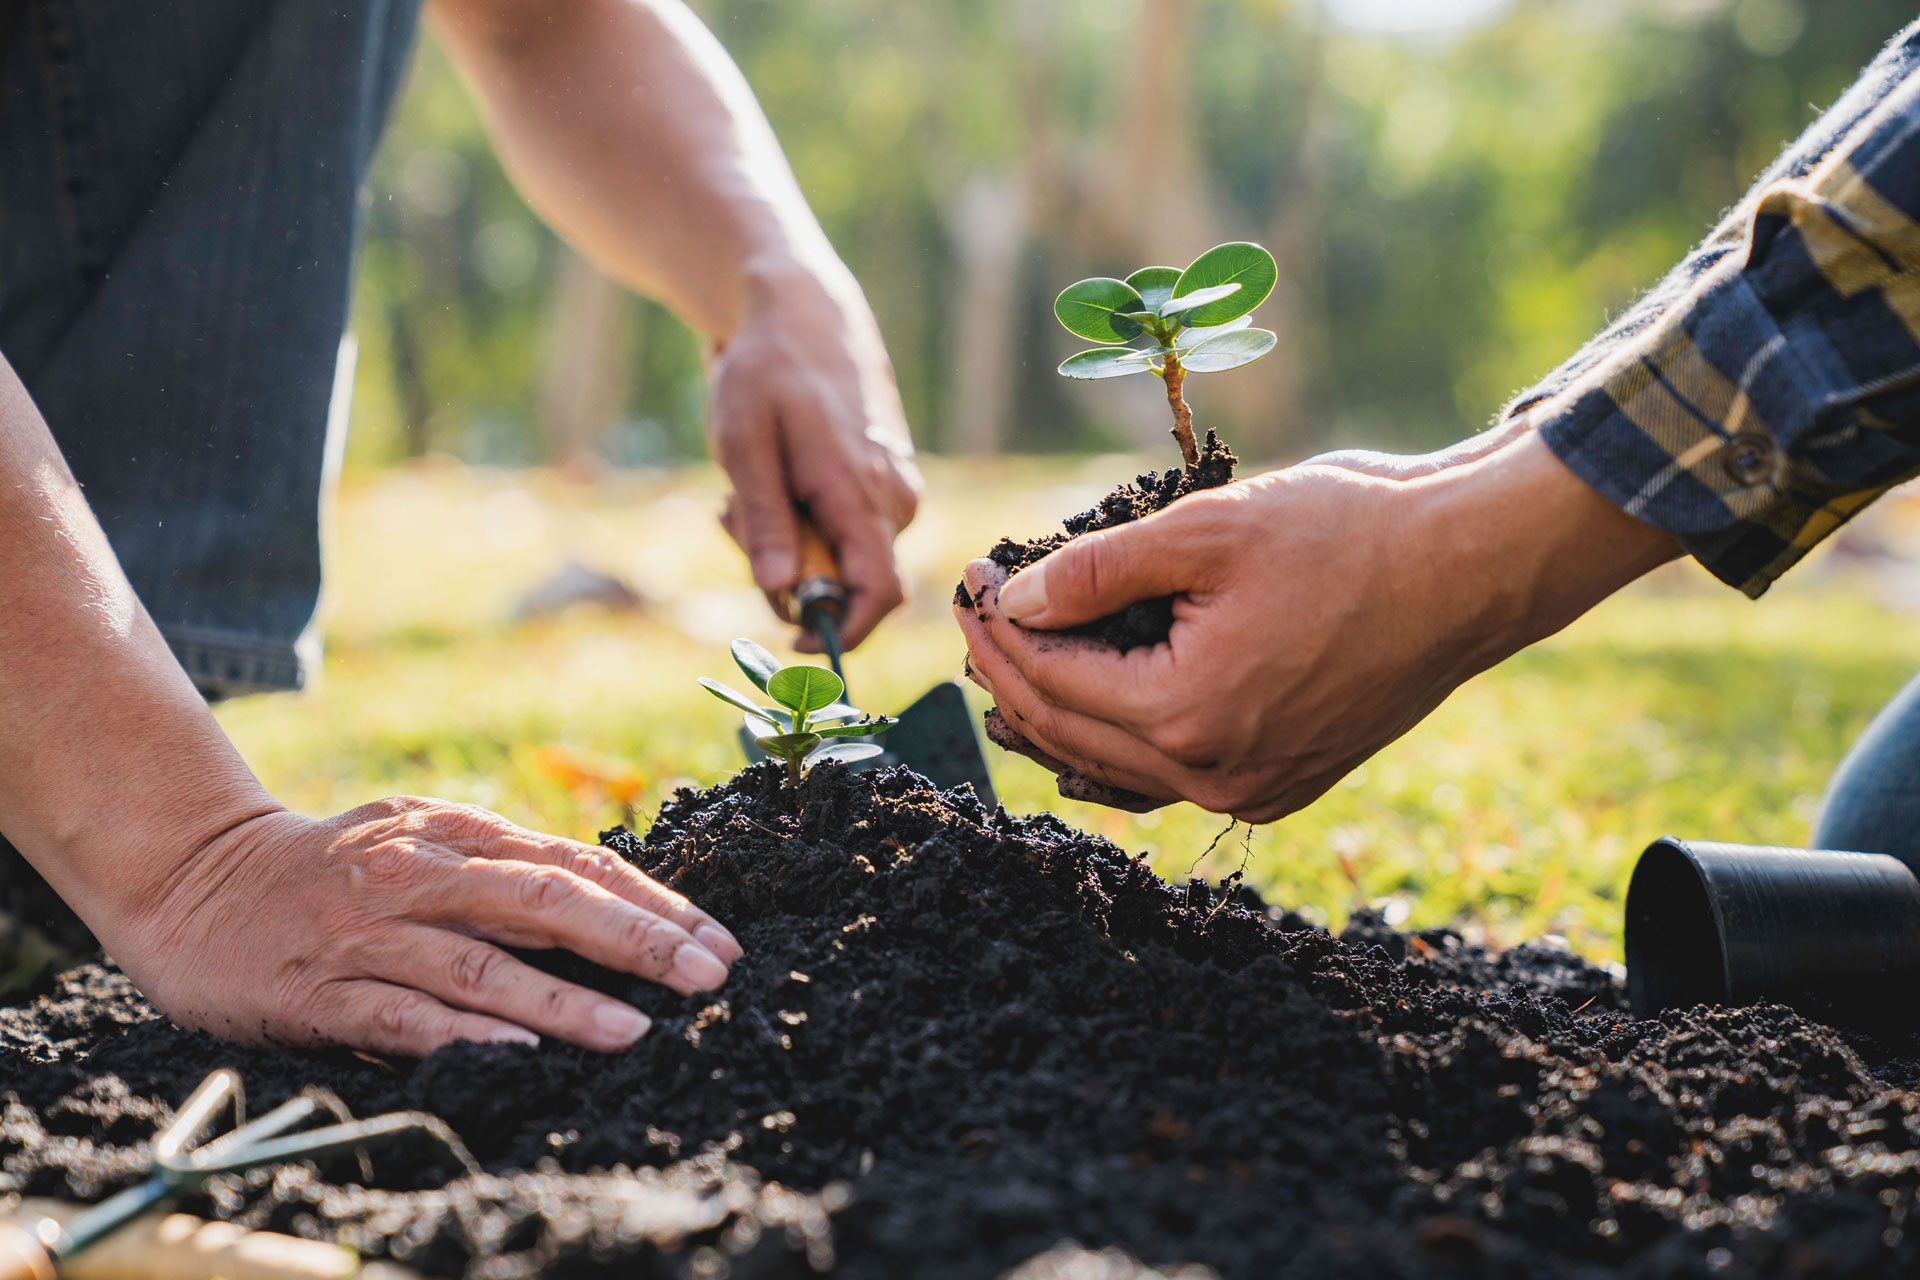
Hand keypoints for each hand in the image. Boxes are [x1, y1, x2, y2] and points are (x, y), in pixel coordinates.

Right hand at [107, 798, 743, 1056]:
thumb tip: (615, 899)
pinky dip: (464, 1033)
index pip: (573, 863)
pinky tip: (520, 1054)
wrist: (195, 880)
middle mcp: (420, 875)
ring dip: (563, 1001)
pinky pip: (403, 1015)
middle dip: (634, 940)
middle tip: (706, 976)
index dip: (651, 901)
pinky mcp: (321, 990)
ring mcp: (370, 934)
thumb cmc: (336, 867)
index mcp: (455, 833)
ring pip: (482, 965)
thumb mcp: (422, 839)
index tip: (716, 941)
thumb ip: (504, 866)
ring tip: (634, 1030)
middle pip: (544, 902)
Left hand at [712, 261, 921, 650]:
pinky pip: (847, 531)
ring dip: (790, 543)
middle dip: (788, 573)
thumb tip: (779, 590)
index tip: (790, 640)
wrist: (802, 311)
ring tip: (747, 487)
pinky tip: (774, 477)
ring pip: (844, 557)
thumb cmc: (766, 370)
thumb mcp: (744, 444)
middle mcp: (894, 500)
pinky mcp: (886, 483)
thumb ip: (765, 519)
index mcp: (862, 494)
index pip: (878, 594)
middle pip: (849, 582)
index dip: (841, 633)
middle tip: (731, 520)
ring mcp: (895, 491)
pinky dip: (804, 522)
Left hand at [955, 430, 1676, 821]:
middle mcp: (1217, 775)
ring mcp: (1253, 791)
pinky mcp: (1283, 784)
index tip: (969, 579)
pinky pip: (1172, 778)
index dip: (996, 628)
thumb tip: (1014, 602)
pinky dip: (1121, 743)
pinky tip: (1094, 708)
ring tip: (1015, 658)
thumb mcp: (1207, 530)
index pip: (1050, 680)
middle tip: (978, 612)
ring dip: (1057, 713)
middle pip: (1070, 733)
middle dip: (1010, 670)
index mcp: (1190, 714)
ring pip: (1117, 767)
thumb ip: (1097, 571)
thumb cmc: (1348, 533)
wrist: (1468, 569)